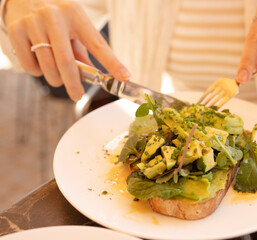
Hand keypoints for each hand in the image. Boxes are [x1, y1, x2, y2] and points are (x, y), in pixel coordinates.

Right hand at [5, 0, 129, 100]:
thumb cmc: (56, 14)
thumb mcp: (74, 24)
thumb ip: (83, 49)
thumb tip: (92, 74)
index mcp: (76, 15)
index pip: (98, 44)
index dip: (112, 63)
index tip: (124, 77)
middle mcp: (55, 18)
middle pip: (66, 61)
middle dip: (73, 84)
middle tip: (77, 95)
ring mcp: (33, 23)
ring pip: (48, 66)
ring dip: (55, 79)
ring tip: (57, 76)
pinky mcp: (16, 30)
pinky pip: (29, 64)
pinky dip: (37, 72)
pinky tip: (40, 65)